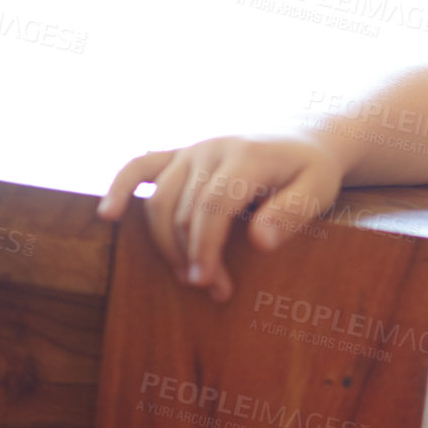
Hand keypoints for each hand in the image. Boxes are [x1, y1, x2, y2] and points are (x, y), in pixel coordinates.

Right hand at [95, 132, 345, 302]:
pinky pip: (140, 167)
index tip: (208, 283)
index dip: (206, 246)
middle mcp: (213, 147)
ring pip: (160, 200)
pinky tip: (108, 215)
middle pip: (185, 209)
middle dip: (194, 255)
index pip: (214, 206)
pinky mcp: (179, 153)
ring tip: (190, 276)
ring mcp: (192, 148)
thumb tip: (260, 242)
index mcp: (247, 155)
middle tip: (215, 290)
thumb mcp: (318, 190)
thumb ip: (292, 214)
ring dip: (168, 244)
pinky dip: (120, 188)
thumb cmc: (311, 170)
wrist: (305, 138)